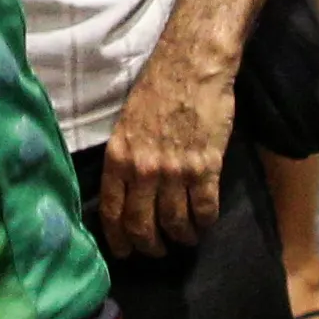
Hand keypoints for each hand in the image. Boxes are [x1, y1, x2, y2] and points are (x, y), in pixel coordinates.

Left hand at [96, 33, 235, 259]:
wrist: (192, 65)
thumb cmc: (158, 89)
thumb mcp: (126, 125)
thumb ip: (125, 159)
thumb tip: (125, 191)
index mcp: (119, 158)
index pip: (112, 213)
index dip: (119, 240)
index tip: (125, 252)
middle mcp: (143, 170)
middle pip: (142, 226)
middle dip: (151, 246)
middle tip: (158, 250)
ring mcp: (174, 171)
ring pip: (175, 223)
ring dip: (181, 237)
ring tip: (186, 238)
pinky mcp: (205, 168)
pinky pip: (204, 209)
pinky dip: (205, 222)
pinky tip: (205, 222)